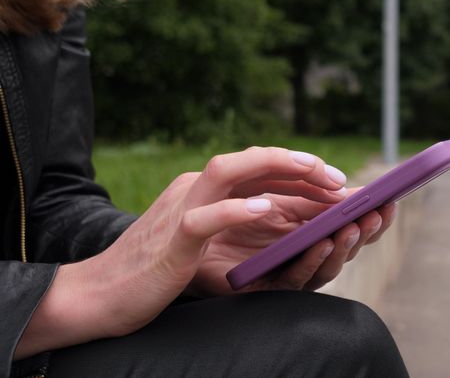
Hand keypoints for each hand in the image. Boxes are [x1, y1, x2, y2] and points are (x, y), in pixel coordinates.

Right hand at [15, 147, 395, 358]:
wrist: (102, 294)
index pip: (258, 167)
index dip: (300, 170)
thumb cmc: (159, 270)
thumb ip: (237, 222)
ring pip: (228, 171)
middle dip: (300, 164)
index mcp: (205, 189)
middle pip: (252, 161)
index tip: (337, 182)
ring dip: (276, 169)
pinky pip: (204, 218)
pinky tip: (267, 208)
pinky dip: (236, 209)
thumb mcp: (206, 240)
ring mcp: (181, 209)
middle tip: (340, 180)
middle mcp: (195, 189)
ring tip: (317, 174)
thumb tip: (286, 216)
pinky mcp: (172, 240)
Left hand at [190, 188, 397, 294]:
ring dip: (343, 245)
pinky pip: (293, 278)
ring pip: (326, 262)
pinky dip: (310, 261)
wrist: (173, 255)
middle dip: (365, 229)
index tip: (391, 199)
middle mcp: (300, 251)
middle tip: (379, 213)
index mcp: (305, 229)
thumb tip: (336, 174)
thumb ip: (300, 190)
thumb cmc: (220, 223)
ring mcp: (286, 270)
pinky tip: (321, 243)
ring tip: (352, 228)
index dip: (370, 214)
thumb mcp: (266, 199)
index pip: (346, 223)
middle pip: (344, 244)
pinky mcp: (265, 287)